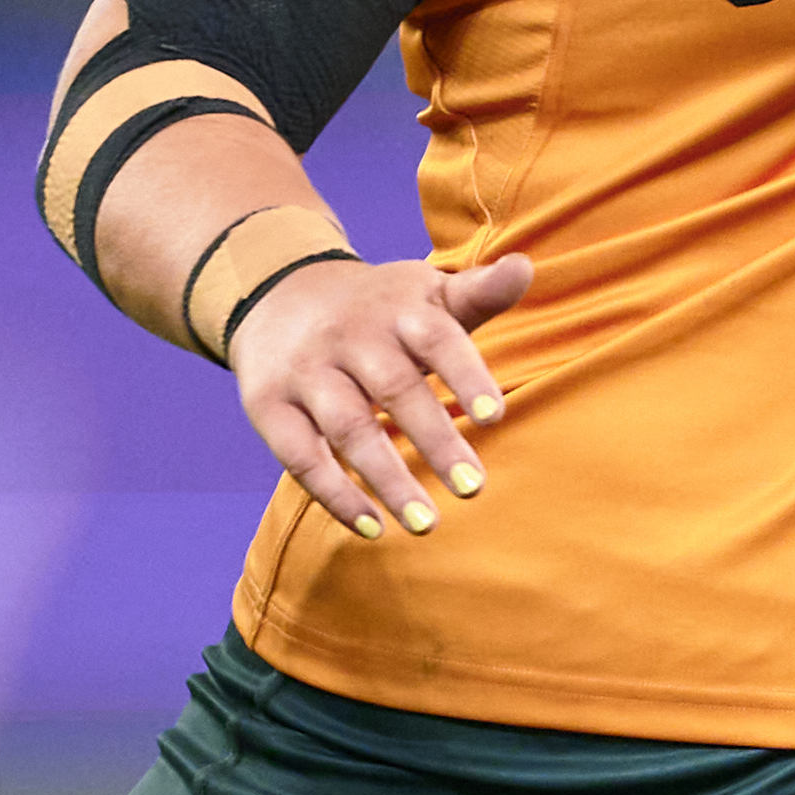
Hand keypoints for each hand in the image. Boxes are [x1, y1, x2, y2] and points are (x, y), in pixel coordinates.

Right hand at [232, 248, 533, 537]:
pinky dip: (335, 494)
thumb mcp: (426, 292)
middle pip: (394, 388)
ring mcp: (306, 371)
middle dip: (435, 439)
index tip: (496, 419)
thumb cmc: (379, 307)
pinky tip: (372, 527)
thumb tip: (525, 267)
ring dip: (387, 478)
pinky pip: (301, 455)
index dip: (466, 376)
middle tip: (474, 488)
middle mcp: (350, 336)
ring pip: (348, 427)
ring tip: (426, 524)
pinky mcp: (268, 405)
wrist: (276, 291)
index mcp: (398, 308)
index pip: (438, 339)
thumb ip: (478, 292)